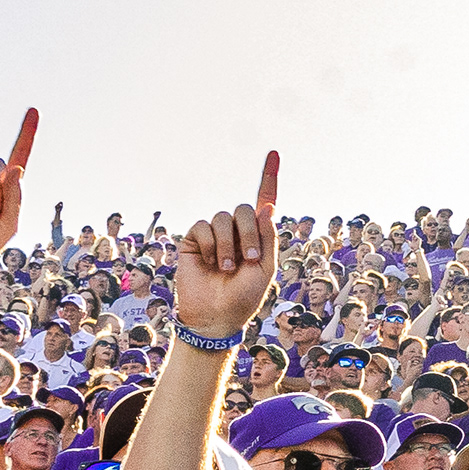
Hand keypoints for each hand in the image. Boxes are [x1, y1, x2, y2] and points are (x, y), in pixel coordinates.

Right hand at [173, 154, 282, 340]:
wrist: (216, 316)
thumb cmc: (244, 297)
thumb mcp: (266, 268)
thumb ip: (267, 237)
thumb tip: (266, 206)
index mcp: (257, 236)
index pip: (263, 202)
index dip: (269, 178)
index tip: (274, 153)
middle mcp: (236, 231)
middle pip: (244, 208)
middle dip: (249, 233)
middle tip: (250, 260)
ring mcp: (214, 235)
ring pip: (224, 216)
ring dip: (229, 244)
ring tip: (227, 268)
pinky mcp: (194, 240)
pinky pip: (203, 226)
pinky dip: (211, 245)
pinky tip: (211, 263)